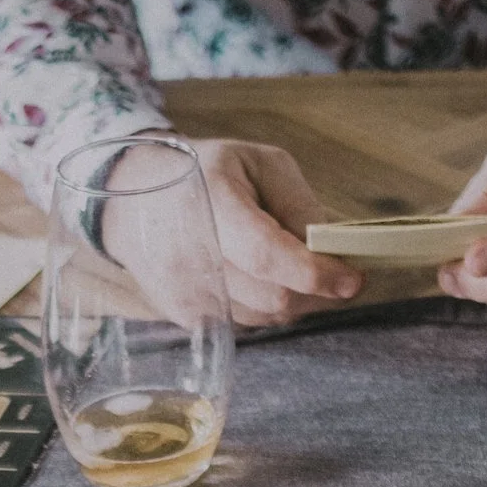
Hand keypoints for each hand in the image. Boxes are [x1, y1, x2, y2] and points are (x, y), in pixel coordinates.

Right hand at [105, 134, 363, 327]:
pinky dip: (267, 306)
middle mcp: (192, 255)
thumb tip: (334, 245)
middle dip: (317, 292)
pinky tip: (268, 281)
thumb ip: (298, 204)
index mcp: (212, 204)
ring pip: (263, 316)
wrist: (133, 202)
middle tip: (341, 276)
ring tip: (305, 274)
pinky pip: (244, 322)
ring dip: (296, 301)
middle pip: (272, 296)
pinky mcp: (184, 314)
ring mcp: (184, 291)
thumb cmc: (204, 174)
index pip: (266, 255)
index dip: (315, 272)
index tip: (353, 279)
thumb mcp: (259, 164)